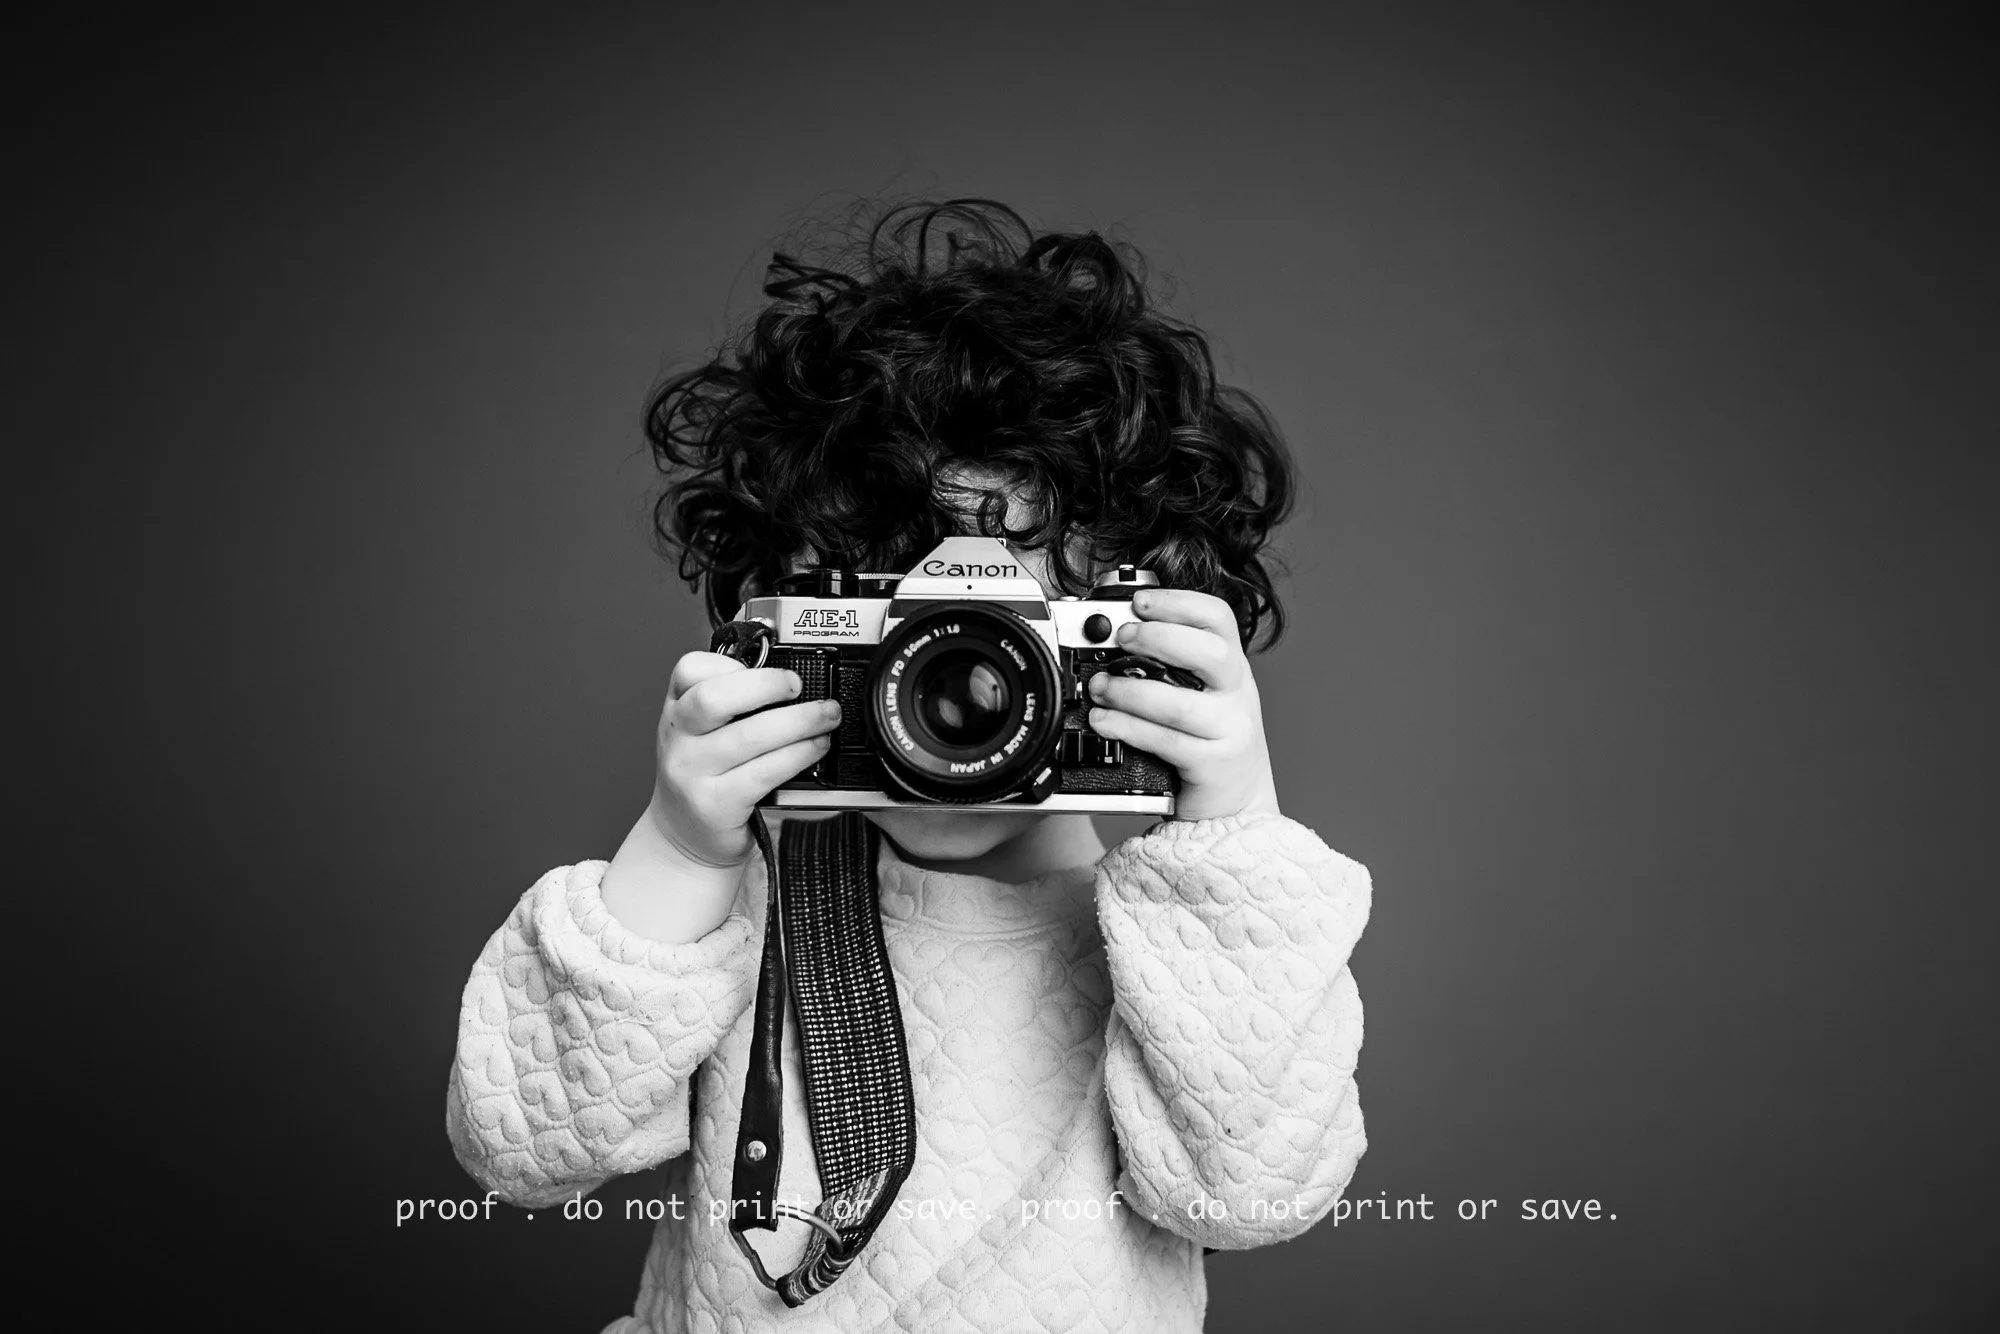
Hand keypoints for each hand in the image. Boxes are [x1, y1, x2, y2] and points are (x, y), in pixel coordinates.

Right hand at [646, 651, 841, 866]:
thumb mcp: (703, 732)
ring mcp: (693, 773)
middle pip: (714, 698)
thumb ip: (732, 703)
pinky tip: (815, 749)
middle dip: (767, 685)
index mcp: (676, 710)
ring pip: (750, 736)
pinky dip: (798, 755)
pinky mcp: (715, 804)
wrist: (685, 835)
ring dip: (799, 722)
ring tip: (826, 717)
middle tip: (799, 686)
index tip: (764, 668)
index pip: (689, 670)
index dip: (729, 663)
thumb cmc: (704, 776)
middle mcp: (677, 738)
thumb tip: (788, 679)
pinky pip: (764, 772)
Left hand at [1085, 590, 1279, 822]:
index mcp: (1232, 667)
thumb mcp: (1203, 695)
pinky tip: (1105, 722)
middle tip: (1123, 638)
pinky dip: (1130, 729)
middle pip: (1211, 652)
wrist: (1238, 803)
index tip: (1140, 601)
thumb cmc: (1211, 741)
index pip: (1218, 619)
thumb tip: (1114, 634)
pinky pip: (1168, 742)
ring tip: (1100, 688)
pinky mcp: (1214, 765)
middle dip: (1160, 638)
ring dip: (1131, 691)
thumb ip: (1172, 666)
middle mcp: (1237, 694)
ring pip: (1181, 704)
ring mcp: (1230, 730)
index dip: (1179, 602)